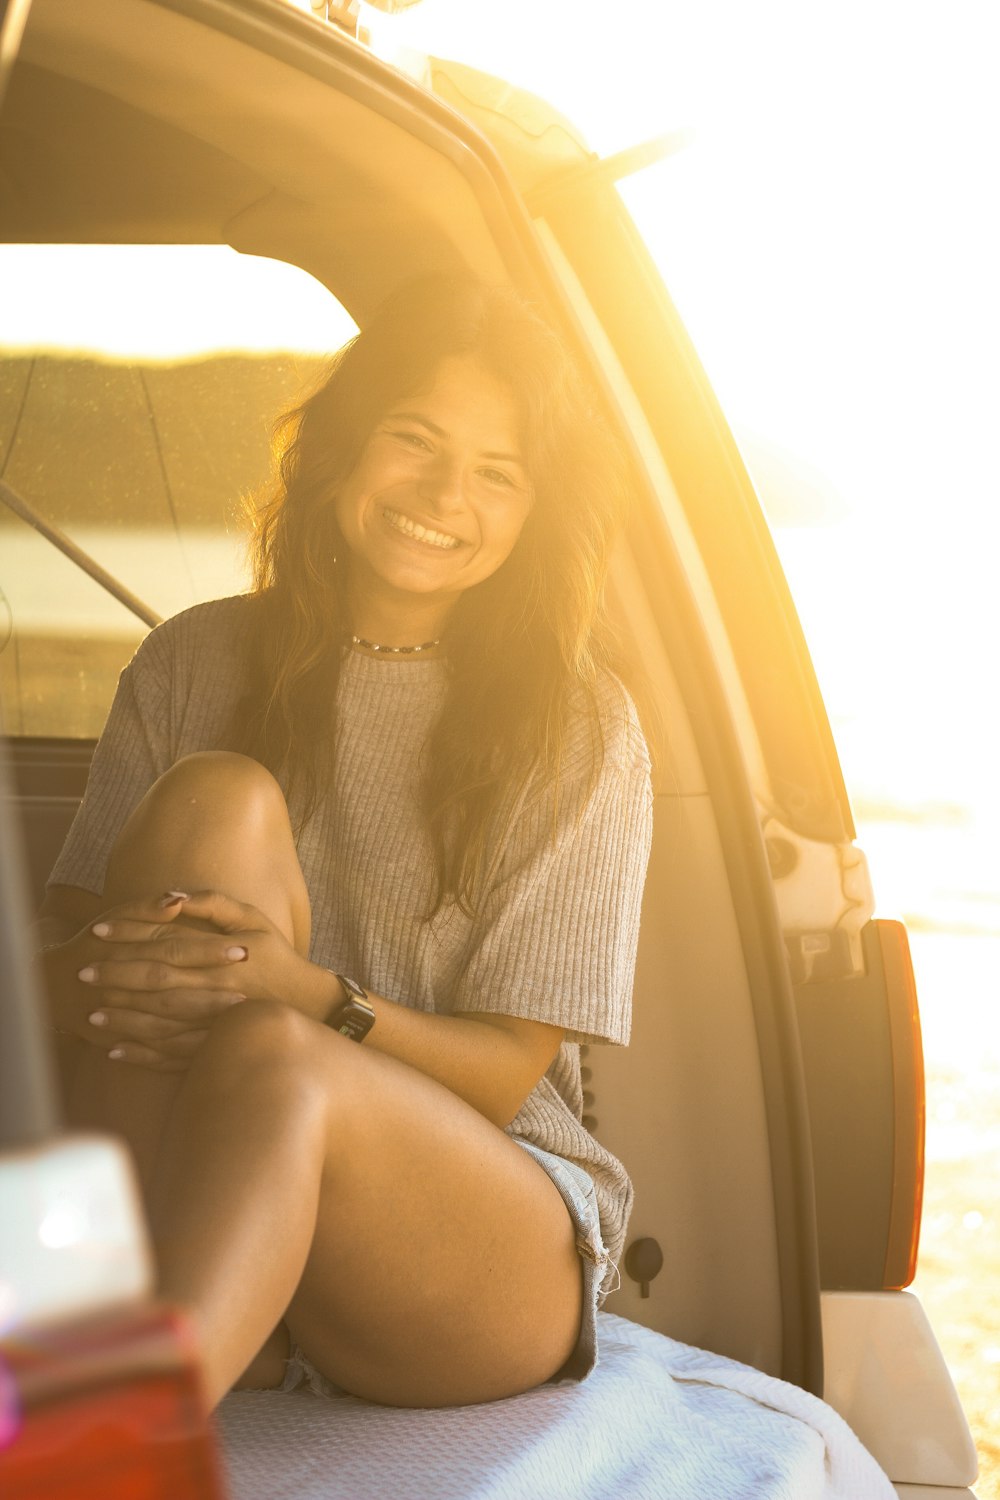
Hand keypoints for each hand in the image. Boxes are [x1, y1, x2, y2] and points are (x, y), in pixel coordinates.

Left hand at [73, 889, 317, 1068]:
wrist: (310, 1003)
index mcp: (219, 955)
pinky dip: (143, 1055)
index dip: (130, 936)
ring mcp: (212, 1021)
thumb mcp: (253, 919)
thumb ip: (214, 904)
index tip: (98, 933)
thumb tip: (174, 895)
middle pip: (156, 982)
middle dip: (116, 977)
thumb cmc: (278, 956)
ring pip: (159, 1021)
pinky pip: (172, 1055)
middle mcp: (213, 989)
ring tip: (91, 1016)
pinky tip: (116, 1052)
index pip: (165, 942)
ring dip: (123, 1018)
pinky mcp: (213, 1046)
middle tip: (83, 974)